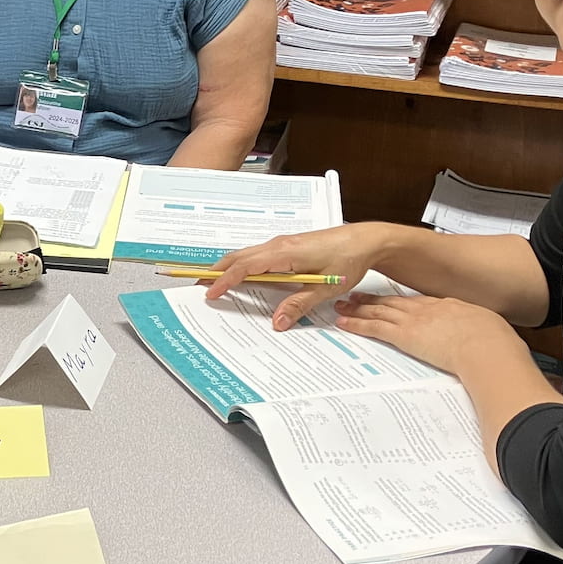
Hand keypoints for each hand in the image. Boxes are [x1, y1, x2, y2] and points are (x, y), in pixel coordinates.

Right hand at [206, 223, 391, 330]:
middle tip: (197, 287)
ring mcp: (281, 245)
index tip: (210, 293)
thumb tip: (277, 322)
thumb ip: (299, 304)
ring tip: (212, 284)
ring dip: (227, 268)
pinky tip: (241, 278)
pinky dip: (242, 266)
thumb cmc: (348, 259)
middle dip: (216, 272)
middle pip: (238, 257)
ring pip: (246, 255)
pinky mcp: (287, 248)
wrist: (365, 241)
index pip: (245, 267)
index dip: (225, 280)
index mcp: (284, 253)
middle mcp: (278, 245)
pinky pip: (257, 256)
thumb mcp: (325, 288)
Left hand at [333, 291, 522, 378]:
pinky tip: (343, 322)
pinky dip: (355, 324)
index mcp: (448, 306)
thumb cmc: (494, 341)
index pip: (418, 302)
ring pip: (378, 311)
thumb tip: (487, 341)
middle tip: (356, 296)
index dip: (402, 301)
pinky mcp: (404, 335)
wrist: (487, 345)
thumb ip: (481, 332)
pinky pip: (373, 328)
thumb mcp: (490, 330)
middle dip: (373, 299)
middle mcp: (427, 309)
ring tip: (342, 305)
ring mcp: (414, 320)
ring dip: (358, 309)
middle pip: (393, 302)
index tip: (392, 299)